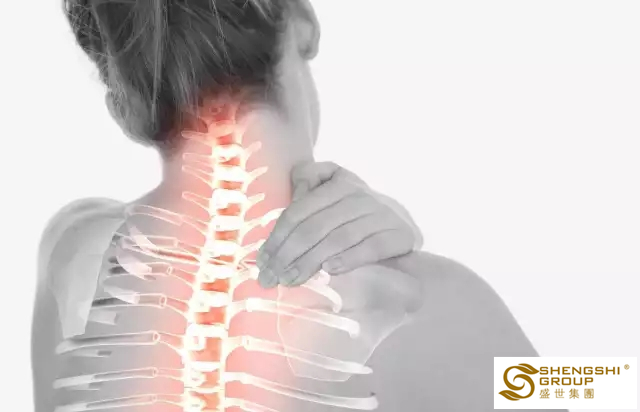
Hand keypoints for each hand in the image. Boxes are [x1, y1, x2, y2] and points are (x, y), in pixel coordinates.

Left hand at [256, 161, 422, 287]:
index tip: (261, 262)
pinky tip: (329, 270)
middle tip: (270, 278)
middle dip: (288, 254)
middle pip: (315, 226)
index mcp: (339, 182)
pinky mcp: (400, 234)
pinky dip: (349, 259)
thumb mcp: (330, 193)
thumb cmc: (354, 215)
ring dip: (311, 261)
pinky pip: (371, 247)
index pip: (299, 211)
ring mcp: (382, 214)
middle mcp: (361, 195)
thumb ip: (307, 187)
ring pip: (339, 238)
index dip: (277, 236)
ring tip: (291, 280)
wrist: (401, 229)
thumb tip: (285, 201)